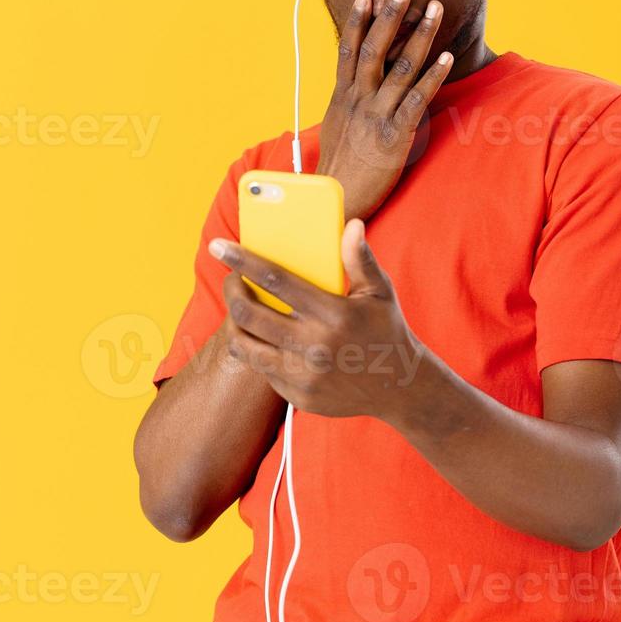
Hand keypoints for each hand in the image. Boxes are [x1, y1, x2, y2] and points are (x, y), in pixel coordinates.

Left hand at [210, 219, 430, 421]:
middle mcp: (315, 346)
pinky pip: (262, 368)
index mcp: (334, 314)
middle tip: (232, 278)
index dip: (243, 261)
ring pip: (245, 346)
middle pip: (249, 315)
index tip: (220, 247)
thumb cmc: (386, 330)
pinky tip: (265, 337)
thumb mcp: (379, 292)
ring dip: (234, 323)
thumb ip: (360, 259)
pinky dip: (257, 349)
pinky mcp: (298, 396)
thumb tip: (351, 225)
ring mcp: (304, 375)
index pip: (276, 281)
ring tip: (240, 308)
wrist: (400, 388)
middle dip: (231, 290)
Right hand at [315, 0, 454, 221]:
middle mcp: (357, 100)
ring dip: (419, 36)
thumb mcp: (334, 128)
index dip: (357, 21)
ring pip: (399, 67)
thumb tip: (351, 87)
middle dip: (390, 16)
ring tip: (433, 10)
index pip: (348, 50)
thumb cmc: (336, 168)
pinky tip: (446, 58)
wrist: (335, 199)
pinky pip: (416, 100)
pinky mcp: (394, 135)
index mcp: (342, 97)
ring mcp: (375, 115)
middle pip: (374, 48)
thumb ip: (345, 103)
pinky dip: (432, 77)